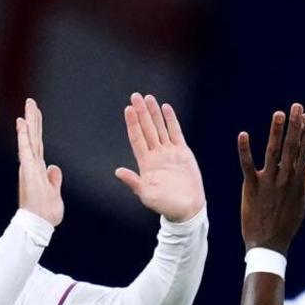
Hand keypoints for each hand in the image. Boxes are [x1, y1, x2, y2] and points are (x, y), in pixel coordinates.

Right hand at [16, 97, 64, 227]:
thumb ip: (54, 180)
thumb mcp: (55, 194)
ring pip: (30, 138)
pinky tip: (21, 122)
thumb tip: (54, 167)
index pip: (38, 146)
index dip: (36, 130)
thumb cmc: (46, 214)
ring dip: (29, 121)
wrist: (38, 224)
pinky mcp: (28, 169)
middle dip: (32, 119)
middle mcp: (32, 165)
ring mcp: (29, 166)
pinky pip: (26, 148)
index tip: (34, 116)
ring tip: (29, 105)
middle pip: (33, 137)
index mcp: (38, 170)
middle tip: (31, 102)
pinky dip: (23, 135)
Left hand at [114, 93, 204, 222]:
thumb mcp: (147, 195)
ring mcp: (169, 152)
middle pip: (147, 129)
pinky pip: (175, 132)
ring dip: (154, 113)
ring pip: (160, 128)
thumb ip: (133, 182)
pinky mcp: (182, 152)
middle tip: (135, 96)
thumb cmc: (166, 205)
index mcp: (146, 163)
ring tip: (149, 97)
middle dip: (141, 112)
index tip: (129, 109)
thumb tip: (118, 172)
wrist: (187, 208)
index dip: (133, 124)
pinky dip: (171, 120)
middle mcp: (156, 154)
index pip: (137, 138)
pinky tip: (166, 108)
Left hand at [237, 104, 304, 252]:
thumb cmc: (286, 224)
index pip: (303, 152)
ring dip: (276, 132)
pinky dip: (245, 150)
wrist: (269, 245)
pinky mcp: (252, 188)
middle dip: (295, 126)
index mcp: (297, 182)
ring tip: (279, 114)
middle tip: (297, 106)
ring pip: (273, 153)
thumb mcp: (301, 202)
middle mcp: (285, 180)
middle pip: (291, 148)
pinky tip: (243, 134)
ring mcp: (269, 183)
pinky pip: (247, 166)